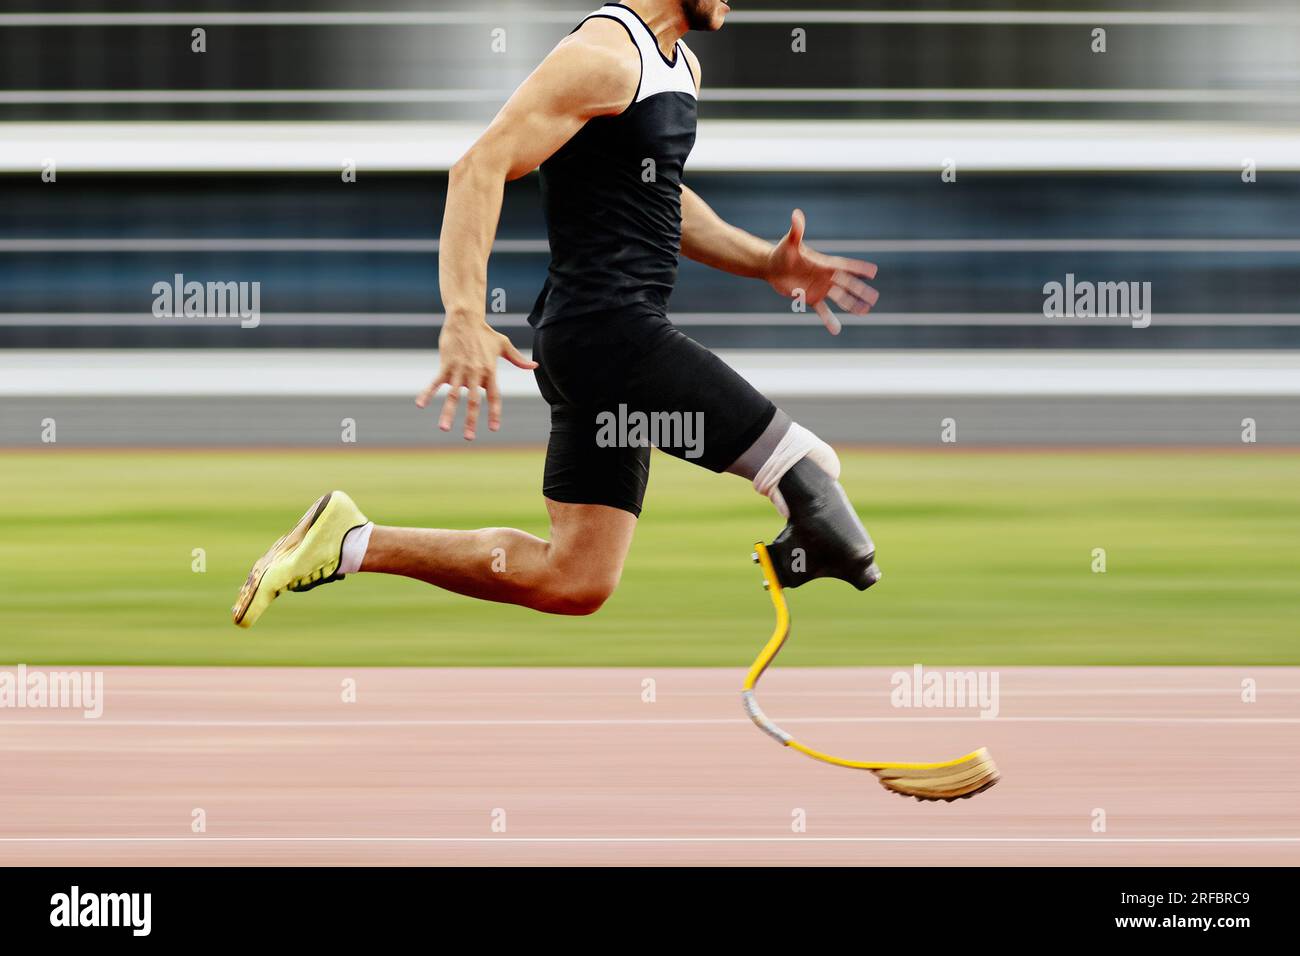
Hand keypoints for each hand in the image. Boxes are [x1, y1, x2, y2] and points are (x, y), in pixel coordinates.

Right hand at [415, 317, 537, 439]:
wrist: (465, 318)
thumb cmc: (485, 333)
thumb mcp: (504, 345)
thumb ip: (517, 359)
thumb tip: (534, 367)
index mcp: (489, 371)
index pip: (494, 396)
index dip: (494, 412)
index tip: (493, 428)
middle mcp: (475, 373)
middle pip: (473, 401)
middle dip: (470, 420)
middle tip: (468, 438)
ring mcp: (459, 370)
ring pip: (453, 395)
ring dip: (448, 413)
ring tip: (444, 428)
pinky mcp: (445, 364)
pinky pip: (435, 382)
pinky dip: (427, 393)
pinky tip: (420, 404)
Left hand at [765, 209, 878, 334]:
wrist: (772, 266)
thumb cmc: (782, 251)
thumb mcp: (790, 242)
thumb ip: (797, 230)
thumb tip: (796, 214)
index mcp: (824, 263)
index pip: (845, 266)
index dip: (858, 268)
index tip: (874, 271)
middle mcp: (825, 277)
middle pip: (847, 285)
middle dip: (860, 291)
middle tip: (875, 298)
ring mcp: (820, 288)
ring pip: (839, 298)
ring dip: (852, 305)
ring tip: (866, 312)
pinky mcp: (810, 298)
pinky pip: (822, 310)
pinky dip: (829, 320)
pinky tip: (836, 330)